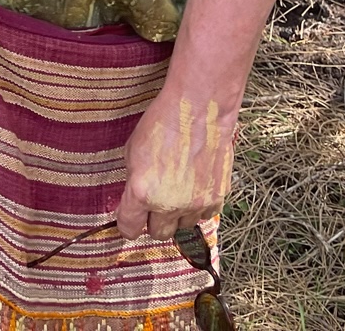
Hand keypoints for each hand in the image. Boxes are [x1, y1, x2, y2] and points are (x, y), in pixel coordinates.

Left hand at [116, 84, 238, 240]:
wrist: (198, 110)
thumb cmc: (163, 123)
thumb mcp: (132, 150)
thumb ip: (133, 181)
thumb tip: (133, 198)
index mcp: (142, 192)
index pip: (129, 228)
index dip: (127, 224)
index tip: (130, 219)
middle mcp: (168, 204)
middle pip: (158, 234)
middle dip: (153, 221)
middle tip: (154, 204)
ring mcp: (194, 203)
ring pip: (183, 227)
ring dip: (178, 214)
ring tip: (178, 189)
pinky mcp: (216, 198)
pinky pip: (204, 215)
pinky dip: (198, 206)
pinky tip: (195, 186)